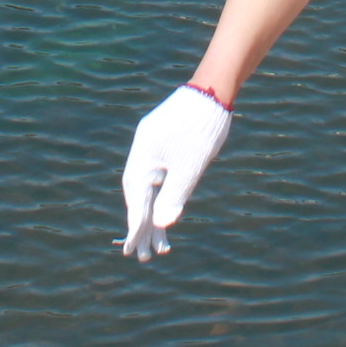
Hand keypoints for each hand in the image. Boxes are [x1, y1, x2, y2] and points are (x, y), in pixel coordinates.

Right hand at [120, 86, 233, 260]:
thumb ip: (174, 196)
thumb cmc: (203, 128)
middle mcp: (142, 151)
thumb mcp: (190, 167)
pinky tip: (166, 215)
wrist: (213, 90)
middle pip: (139, 195)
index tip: (132, 249)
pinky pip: (157, 176)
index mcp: (143, 155)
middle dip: (143, 226)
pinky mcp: (162, 143)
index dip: (135, 225)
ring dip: (153, 214)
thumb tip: (161, 226)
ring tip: (160, 246)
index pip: (136, 198)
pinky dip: (161, 197)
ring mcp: (152, 146)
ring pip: (149, 187)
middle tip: (145, 256)